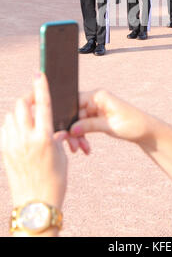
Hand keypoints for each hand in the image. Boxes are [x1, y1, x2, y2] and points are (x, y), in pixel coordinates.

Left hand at [1, 73, 67, 209]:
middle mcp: (26, 138)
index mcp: (44, 137)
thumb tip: (47, 123)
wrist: (37, 203)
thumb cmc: (55, 179)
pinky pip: (4, 129)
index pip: (43, 104)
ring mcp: (12, 145)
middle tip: (35, 102)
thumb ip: (53, 134)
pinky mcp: (4, 152)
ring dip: (19, 113)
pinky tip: (19, 132)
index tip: (39, 73)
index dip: (41, 86)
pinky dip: (11, 125)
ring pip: (11, 116)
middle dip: (28, 99)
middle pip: (21, 105)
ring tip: (29, 121)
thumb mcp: (60, 153)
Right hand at [70, 90, 150, 143]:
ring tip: (82, 150)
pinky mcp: (97, 118)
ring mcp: (96, 109)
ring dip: (78, 137)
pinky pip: (84, 127)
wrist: (146, 131)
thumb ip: (90, 125)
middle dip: (72, 131)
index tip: (65, 133)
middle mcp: (95, 100)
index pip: (75, 102)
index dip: (67, 117)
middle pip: (74, 114)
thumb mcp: (110, 126)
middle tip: (74, 148)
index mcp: (98, 96)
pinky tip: (86, 149)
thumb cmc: (132, 124)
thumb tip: (71, 129)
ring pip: (78, 122)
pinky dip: (83, 137)